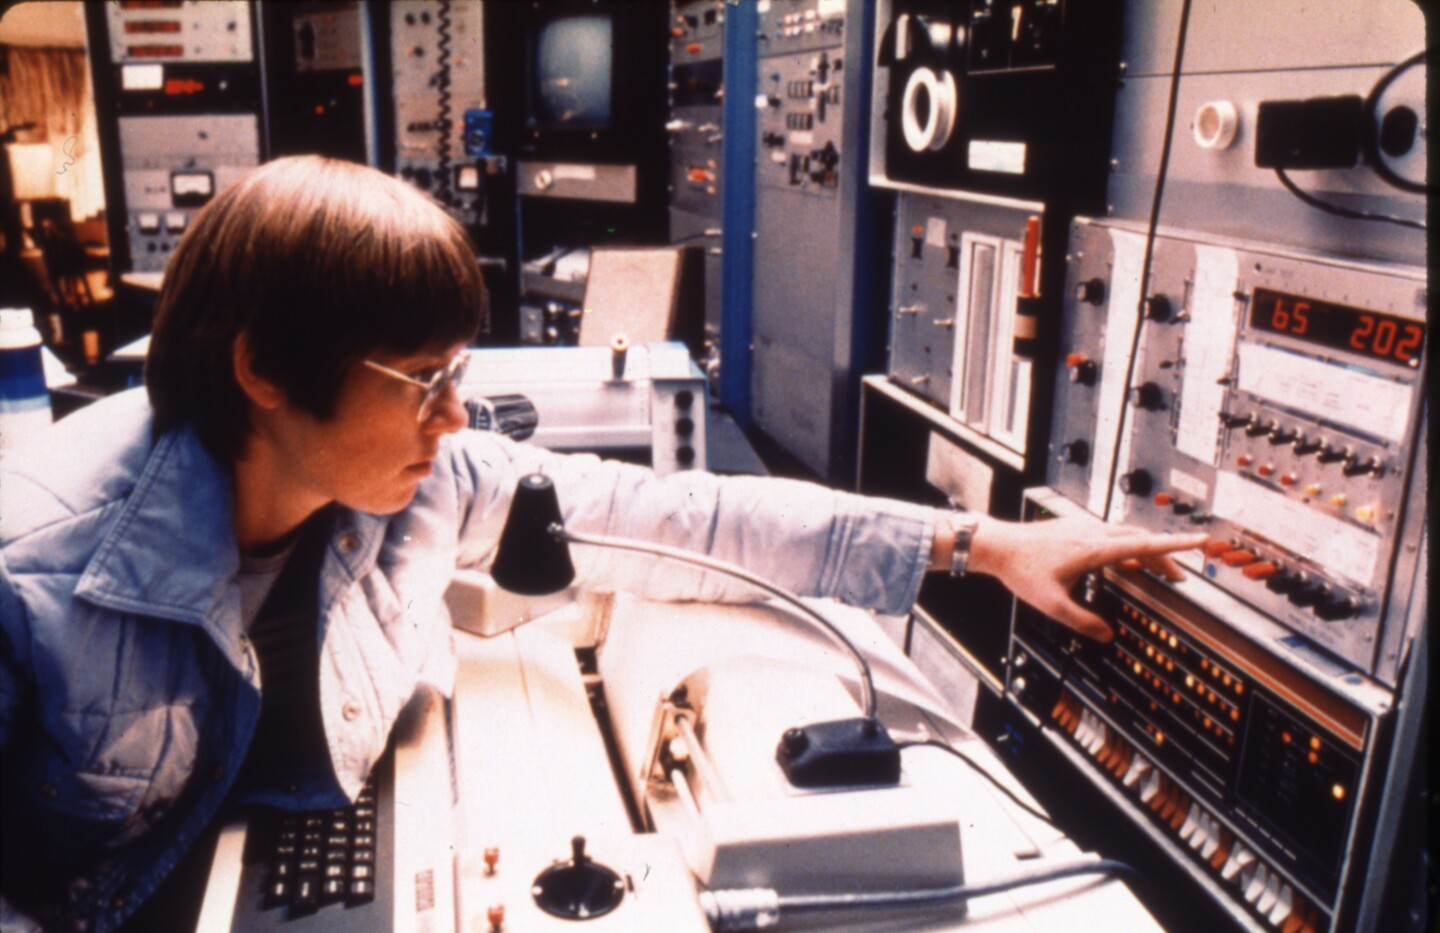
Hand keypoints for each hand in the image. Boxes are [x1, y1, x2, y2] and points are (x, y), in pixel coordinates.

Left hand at [962, 516, 1206, 641]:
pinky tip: (1125, 564)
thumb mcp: (1051, 603)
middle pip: (1141, 541)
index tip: (1201, 541)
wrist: (997, 545)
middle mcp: (1093, 533)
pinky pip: (1112, 535)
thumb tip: (1107, 635)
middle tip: (1179, 577)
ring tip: (1158, 572)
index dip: (1176, 545)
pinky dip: (1127, 548)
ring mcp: (1085, 528)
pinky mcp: (1076, 528)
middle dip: (1165, 557)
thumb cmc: (1020, 570)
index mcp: (1094, 549)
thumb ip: (1081, 621)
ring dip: (1146, 552)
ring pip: (1127, 536)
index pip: (1145, 545)